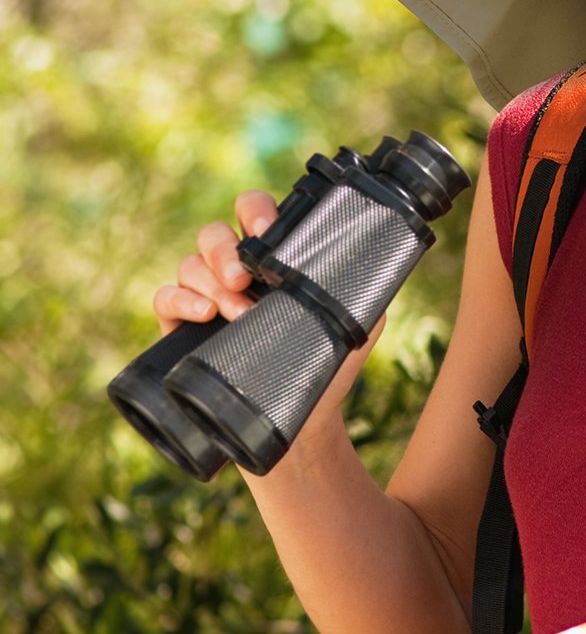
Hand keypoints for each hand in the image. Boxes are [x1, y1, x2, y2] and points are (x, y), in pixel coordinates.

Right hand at [152, 190, 383, 433]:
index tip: (268, 232)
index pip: (254, 212)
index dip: (256, 212)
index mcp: (273, 258)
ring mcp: (206, 294)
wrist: (305, 422)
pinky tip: (203, 314)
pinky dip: (180, 300)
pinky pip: (164, 297)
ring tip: (238, 312)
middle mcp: (237, 269)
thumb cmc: (330, 365)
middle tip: (244, 278)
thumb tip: (372, 262)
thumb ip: (361, 287)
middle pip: (215, 233)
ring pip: (190, 263)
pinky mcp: (180, 325)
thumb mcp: (358, 323)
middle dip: (226, 250)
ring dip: (212, 283)